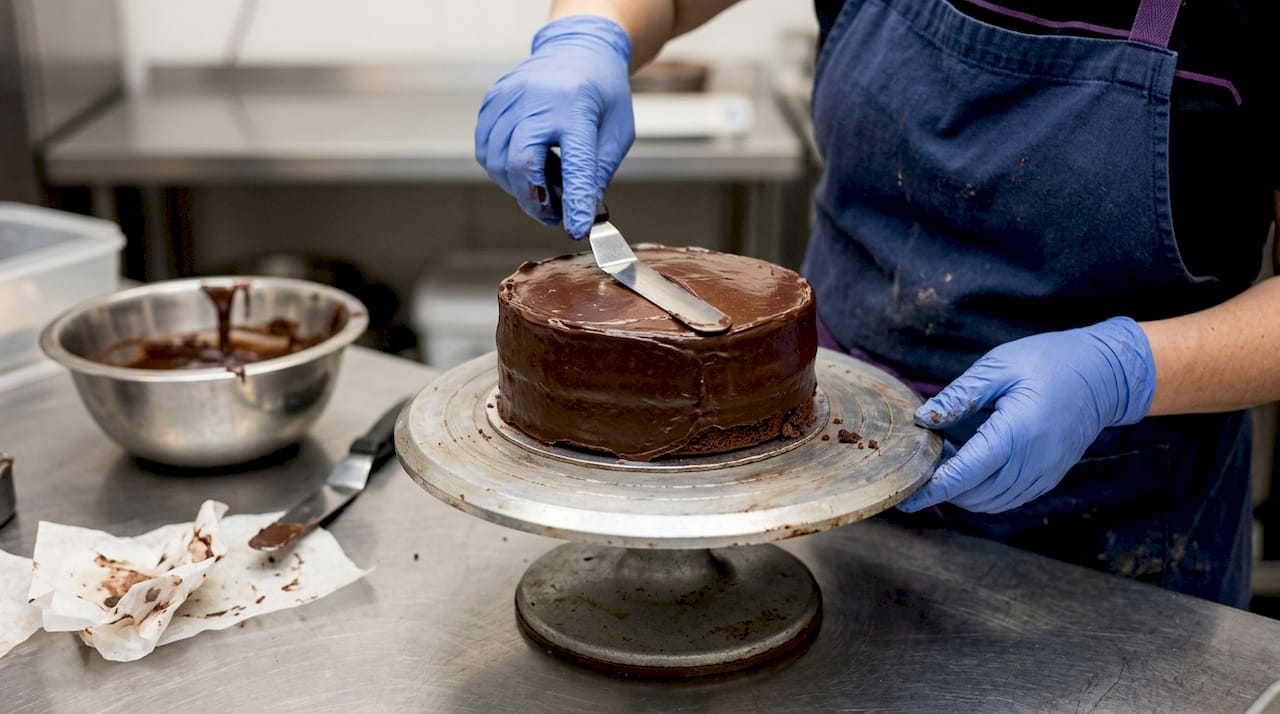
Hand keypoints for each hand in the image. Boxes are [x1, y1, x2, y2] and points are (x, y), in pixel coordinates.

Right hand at [474, 14, 634, 238]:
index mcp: (578, 106)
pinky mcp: (493, 99)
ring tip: (541, 185)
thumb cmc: (602, 92)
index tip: (574, 228)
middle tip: (553, 214)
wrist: (578, 48)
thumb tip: (581, 212)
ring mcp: (510, 96)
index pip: (576, 161)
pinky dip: (500, 167)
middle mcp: (539, 99)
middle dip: (534, 200)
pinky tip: (523, 165)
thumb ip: (597, 172)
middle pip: (521, 162)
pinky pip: (485, 147)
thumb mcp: (616, 132)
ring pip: (496, 160)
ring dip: (517, 186)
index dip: (573, 199)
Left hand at [898, 317, 1156, 513]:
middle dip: (942, 488)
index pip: (965, 473)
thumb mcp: (999, 367)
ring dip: (961, 491)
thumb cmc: (1050, 361)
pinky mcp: (1049, 478)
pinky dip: (982, 492)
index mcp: (1017, 432)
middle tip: (920, 463)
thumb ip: (959, 396)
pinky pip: (1008, 498)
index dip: (931, 489)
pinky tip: (969, 465)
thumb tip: (922, 419)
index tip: (904, 497)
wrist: (1105, 374)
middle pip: (974, 494)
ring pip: (990, 502)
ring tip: (944, 460)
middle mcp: (1033, 462)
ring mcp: (1044, 474)